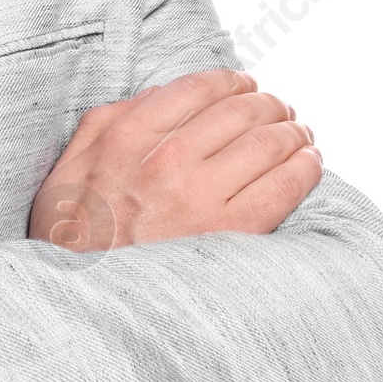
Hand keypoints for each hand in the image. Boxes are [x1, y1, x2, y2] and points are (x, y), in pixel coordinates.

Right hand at [28, 69, 320, 251]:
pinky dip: (305, 167)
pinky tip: (310, 162)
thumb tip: (158, 96)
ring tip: (301, 135)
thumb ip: (110, 121)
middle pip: (241, 111)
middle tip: (281, 110)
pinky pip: (284, 186)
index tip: (245, 86)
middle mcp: (166, 159)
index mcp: (127, 136)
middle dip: (269, 104)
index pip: (199, 87)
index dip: (232, 81)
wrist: (82, 299)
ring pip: (269, 143)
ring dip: (293, 132)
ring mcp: (199, 196)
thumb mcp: (72, 164)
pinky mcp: (229, 233)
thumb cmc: (73, 235)